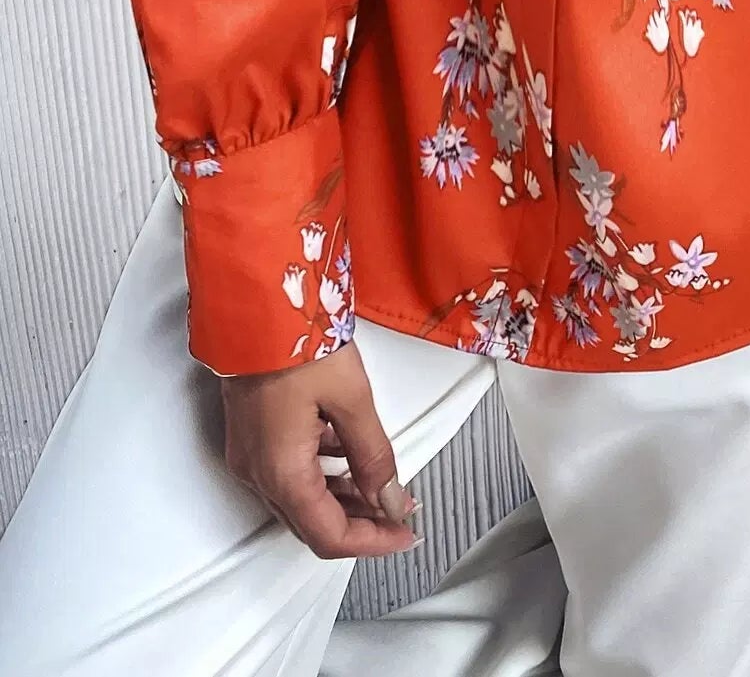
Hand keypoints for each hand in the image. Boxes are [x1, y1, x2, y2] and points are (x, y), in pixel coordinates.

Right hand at [222, 342, 419, 559]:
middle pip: (311, 524)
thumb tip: (390, 500)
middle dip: (360, 524)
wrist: (253, 304)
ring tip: (384, 486)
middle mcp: (257, 474)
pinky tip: (350, 455)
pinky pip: (287, 473)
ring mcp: (248, 455)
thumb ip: (373, 454)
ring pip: (299, 500)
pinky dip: (322, 474)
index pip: (329, 535)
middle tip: (401, 511)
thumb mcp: (351, 398)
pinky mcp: (249, 435)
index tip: (406, 533)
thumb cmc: (299, 342)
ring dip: (342, 500)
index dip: (372, 542)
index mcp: (281, 472)